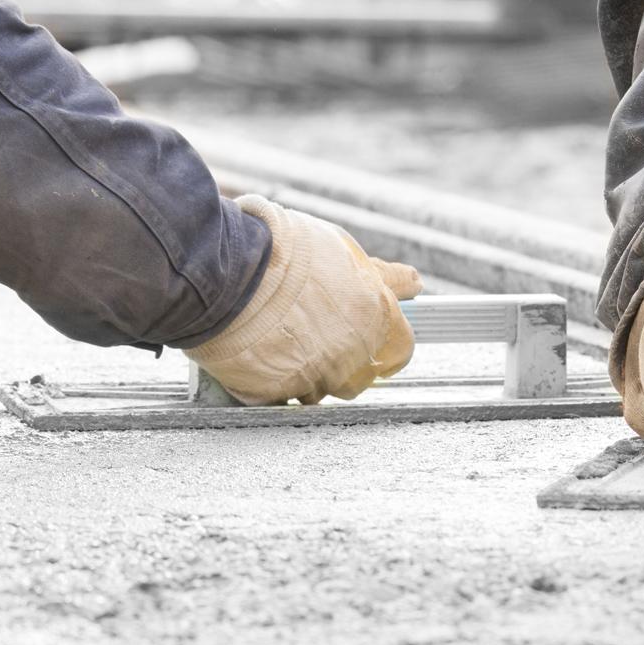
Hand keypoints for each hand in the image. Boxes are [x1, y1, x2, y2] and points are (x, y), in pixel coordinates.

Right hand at [185, 195, 422, 404]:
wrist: (231, 270)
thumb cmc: (281, 250)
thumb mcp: (339, 249)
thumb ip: (378, 274)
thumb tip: (412, 282)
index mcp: (375, 312)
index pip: (401, 344)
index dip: (388, 344)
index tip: (380, 343)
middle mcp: (354, 349)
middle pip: (363, 374)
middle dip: (344, 360)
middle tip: (313, 336)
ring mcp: (319, 374)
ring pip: (322, 388)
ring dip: (308, 371)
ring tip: (279, 340)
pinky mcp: (282, 391)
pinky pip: (282, 395)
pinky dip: (273, 381)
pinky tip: (258, 354)